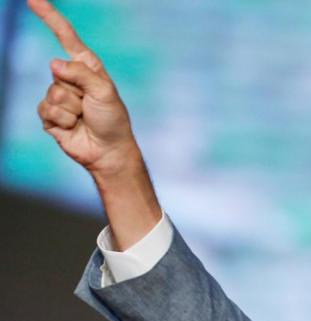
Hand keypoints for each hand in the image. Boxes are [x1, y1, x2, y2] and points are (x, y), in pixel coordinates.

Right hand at [29, 0, 159, 249]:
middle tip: (90, 107)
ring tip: (83, 118)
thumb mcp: (104, 92)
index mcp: (86, 67)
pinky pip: (46, 111)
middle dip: (75, 92)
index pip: (65, 37)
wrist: (108, 151)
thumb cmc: (113, 120)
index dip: (49, 17)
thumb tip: (54, 63)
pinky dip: (62, 121)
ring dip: (70, 110)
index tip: (33, 0)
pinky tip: (73, 127)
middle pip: (56, 73)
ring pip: (51, 94)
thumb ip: (81, 74)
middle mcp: (70, 78)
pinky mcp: (50, 115)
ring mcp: (58, 96)